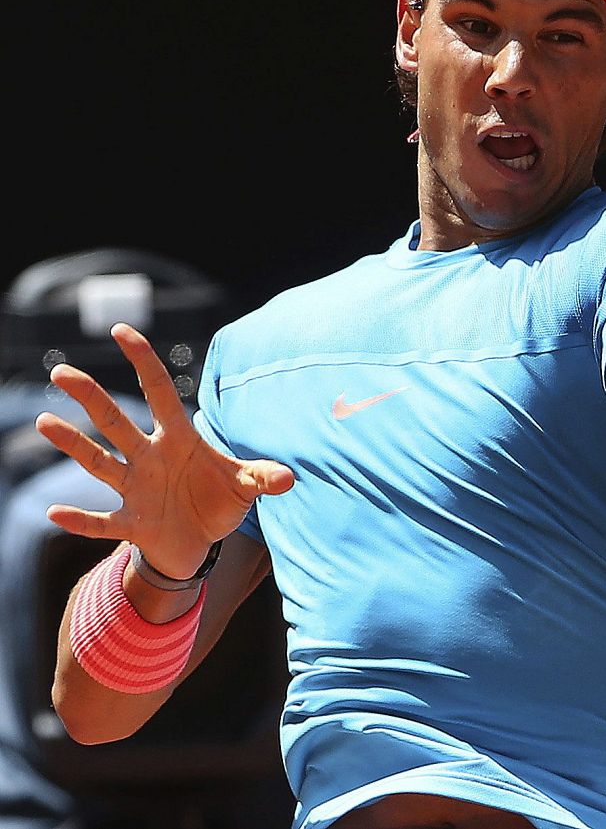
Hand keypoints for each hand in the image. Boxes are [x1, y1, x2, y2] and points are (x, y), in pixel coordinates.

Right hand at [35, 323, 293, 577]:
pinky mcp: (131, 524)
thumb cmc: (217, 502)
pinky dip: (80, 520)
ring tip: (45, 422)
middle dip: (91, 397)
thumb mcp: (246, 485)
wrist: (197, 544)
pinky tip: (55, 513)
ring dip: (74, 445)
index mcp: (178, 439)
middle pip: (115, 422)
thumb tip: (290, 478)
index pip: (158, 392)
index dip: (143, 361)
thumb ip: (264, 477)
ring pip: (100, 462)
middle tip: (61, 372)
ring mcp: (136, 490)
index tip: (121, 331)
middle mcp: (150, 458)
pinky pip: (101, 522)